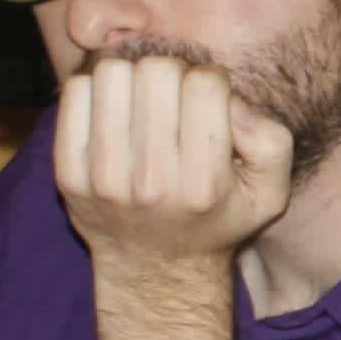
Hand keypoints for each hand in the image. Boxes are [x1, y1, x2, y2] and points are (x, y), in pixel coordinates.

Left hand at [56, 55, 291, 339]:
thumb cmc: (217, 216)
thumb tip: (232, 103)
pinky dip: (97, 89)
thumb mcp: (269, 192)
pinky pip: (75, 94)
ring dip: (133, 76)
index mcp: (204, 184)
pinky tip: (114, 109)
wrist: (155, 268)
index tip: (208, 99)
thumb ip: (272, 141)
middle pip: (156, 71)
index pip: (204, 84)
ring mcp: (103, 179)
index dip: (211, 78)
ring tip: (143, 99)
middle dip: (172, 72)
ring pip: (112, 74)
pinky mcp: (68, 174)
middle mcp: (151, 183)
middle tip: (174, 96)